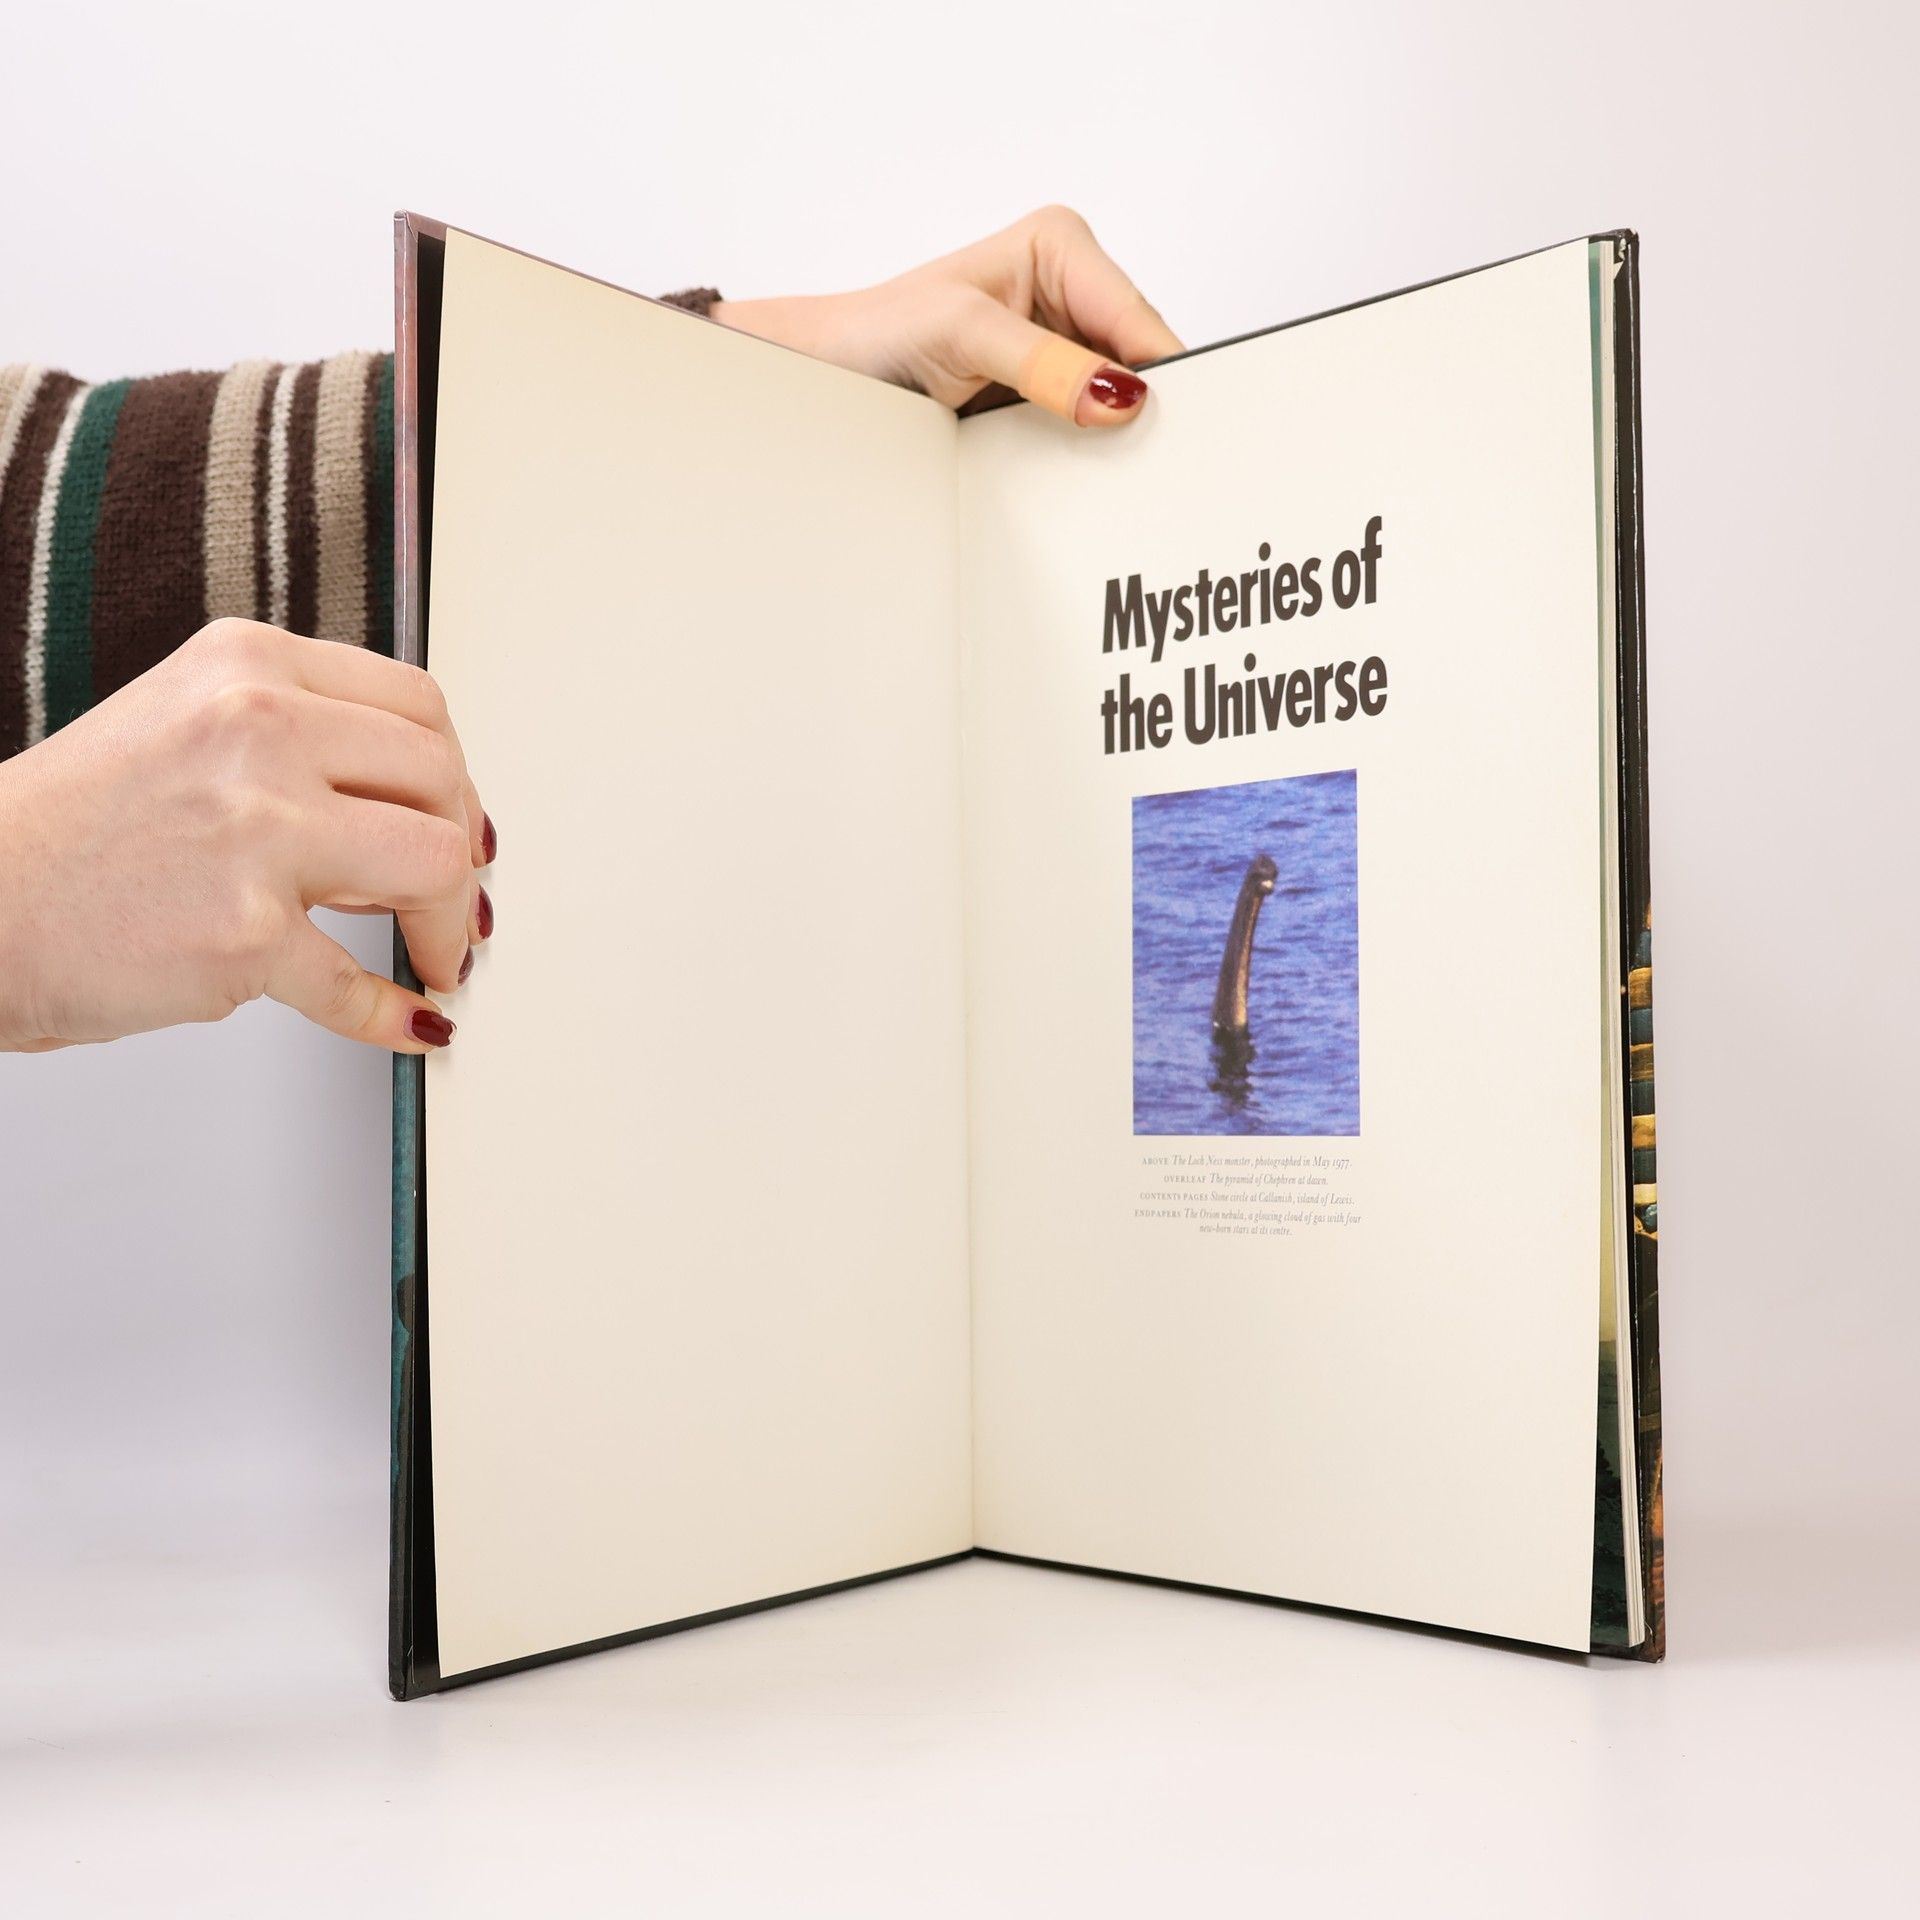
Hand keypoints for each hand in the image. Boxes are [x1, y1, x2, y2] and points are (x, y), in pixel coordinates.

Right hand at [0, 620, 491, 1052]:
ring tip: (432, 953)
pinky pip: (359, 983)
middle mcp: (259, 732)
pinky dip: (396, 1014)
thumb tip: (416, 803)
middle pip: (440, 781)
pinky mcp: (246, 934)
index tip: (453, 817)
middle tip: (450, 893)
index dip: (453, 774)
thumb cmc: (73, 829)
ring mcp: (257, 832)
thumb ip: (299, 740)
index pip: (416, 707)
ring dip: (446, 924)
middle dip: (461, 848)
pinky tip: (408, 1020)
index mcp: (249, 667)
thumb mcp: (187, 724)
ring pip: (432, 864)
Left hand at [714, 205, 1183, 426]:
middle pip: (1138, 361)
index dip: (1161, 374)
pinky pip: (1087, 430)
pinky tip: (1070, 467)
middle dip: (1136, 406)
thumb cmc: (877, 334)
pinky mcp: (1042, 395)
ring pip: (1118, 401)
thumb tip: (1119, 395)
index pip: (1138, 318)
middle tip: (1133, 456)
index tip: (1168, 426)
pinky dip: (1083, 453)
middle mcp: (1065, 291)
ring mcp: (1057, 348)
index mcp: (1060, 247)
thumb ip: (1046, 363)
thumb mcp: (966, 335)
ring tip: (1090, 461)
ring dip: (1108, 435)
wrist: (828, 377)